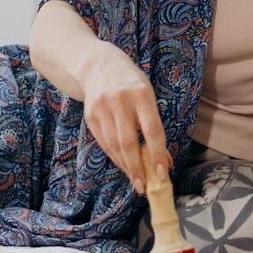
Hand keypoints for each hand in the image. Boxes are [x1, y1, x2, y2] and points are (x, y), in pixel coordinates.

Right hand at [81, 58, 168, 194]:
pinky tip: (124, 166)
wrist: (99, 65)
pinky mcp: (90, 115)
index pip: (152, 130)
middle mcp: (120, 101)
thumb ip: (153, 124)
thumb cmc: (131, 83)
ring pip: (114, 145)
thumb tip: (162, 159)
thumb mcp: (147, 95)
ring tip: (136, 180)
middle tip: (145, 187)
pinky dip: (115, 157)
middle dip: (138, 168)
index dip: (157, 154)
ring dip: (126, 166)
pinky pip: (104, 142)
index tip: (162, 174)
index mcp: (141, 94)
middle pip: (129, 142)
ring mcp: (102, 108)